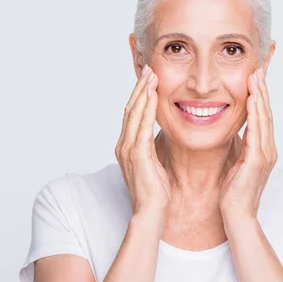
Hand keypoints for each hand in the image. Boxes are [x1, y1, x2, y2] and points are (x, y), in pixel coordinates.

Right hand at [115, 64, 170, 226]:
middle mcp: (123, 145)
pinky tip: (153, 95)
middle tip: (149, 68)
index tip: (149, 78)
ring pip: (133, 113)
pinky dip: (146, 108)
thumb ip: (152, 147)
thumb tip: (159, 134)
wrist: (151, 213)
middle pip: (130, 108)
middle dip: (140, 87)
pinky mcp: (136, 155)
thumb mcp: (154, 163)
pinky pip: (141, 126)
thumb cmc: (156, 192)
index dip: (140, 94)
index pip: (132, 114)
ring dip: (142, 92)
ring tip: (151, 75)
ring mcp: (127, 150)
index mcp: (127, 146)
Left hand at [219, 68, 277, 220]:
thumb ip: (240, 147)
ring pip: (264, 118)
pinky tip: (251, 99)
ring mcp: (265, 154)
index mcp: (263, 150)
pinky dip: (255, 113)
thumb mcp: (236, 164)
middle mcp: (268, 149)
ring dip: (260, 96)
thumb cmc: (233, 194)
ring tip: (255, 76)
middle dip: (262, 90)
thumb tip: (234, 133)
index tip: (254, 78)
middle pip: (266, 113)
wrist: (237, 217)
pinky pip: (257, 131)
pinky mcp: (258, 160)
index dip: (259, 97)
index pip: (262, 117)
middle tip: (257, 69)